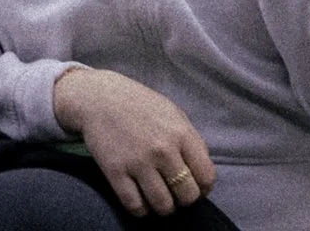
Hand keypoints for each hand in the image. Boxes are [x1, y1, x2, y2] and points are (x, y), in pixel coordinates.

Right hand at [53, 67, 215, 217]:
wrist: (102, 98)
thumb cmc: (142, 106)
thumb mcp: (175, 115)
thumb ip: (190, 141)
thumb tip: (202, 170)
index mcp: (182, 133)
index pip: (206, 175)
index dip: (203, 189)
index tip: (196, 188)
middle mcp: (163, 150)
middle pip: (187, 195)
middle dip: (184, 200)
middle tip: (176, 195)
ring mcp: (139, 163)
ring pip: (163, 205)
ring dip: (164, 207)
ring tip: (160, 199)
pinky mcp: (116, 173)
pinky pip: (135, 206)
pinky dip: (142, 210)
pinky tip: (142, 201)